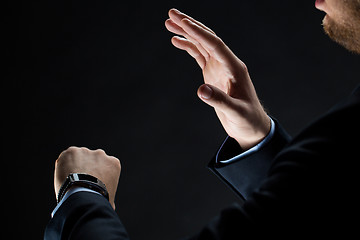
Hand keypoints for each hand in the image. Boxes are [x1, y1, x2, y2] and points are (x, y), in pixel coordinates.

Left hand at [54, 147, 120, 208]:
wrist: (84, 195)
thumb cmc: (98, 199)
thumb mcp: (110, 196)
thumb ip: (109, 193)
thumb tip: (109, 206)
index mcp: (113, 163)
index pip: (105, 166)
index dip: (97, 175)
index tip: (91, 183)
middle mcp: (101, 154)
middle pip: (92, 160)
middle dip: (86, 168)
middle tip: (80, 181)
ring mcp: (86, 152)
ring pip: (78, 158)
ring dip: (74, 166)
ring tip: (70, 180)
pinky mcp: (72, 152)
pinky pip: (65, 157)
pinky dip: (63, 165)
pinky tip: (63, 176)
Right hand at [165, 8, 270, 149]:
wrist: (250, 126)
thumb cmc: (247, 118)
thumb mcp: (235, 112)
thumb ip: (219, 100)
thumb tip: (201, 90)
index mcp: (234, 68)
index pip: (215, 45)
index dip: (198, 33)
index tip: (182, 22)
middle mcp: (226, 63)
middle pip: (207, 38)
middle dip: (190, 25)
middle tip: (171, 13)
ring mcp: (219, 67)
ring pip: (202, 44)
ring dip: (187, 33)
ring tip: (169, 23)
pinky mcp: (213, 74)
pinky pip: (199, 56)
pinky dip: (188, 47)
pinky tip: (177, 41)